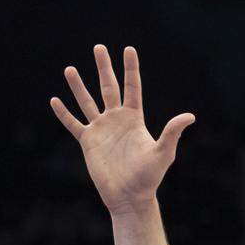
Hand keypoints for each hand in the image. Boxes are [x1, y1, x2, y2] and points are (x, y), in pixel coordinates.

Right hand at [51, 45, 194, 214]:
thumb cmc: (148, 177)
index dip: (131, 69)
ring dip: (78, 86)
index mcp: (134, 119)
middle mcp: (117, 121)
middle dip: (104, 68)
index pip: (132, 88)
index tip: (129, 50)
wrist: (130, 197)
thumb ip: (172, 132)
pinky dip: (64, 114)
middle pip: (109, 88)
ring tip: (70, 69)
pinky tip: (54, 100)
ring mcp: (101, 130)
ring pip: (87, 102)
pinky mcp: (88, 142)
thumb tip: (190, 116)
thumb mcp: (163, 153)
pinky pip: (73, 124)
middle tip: (98, 47)